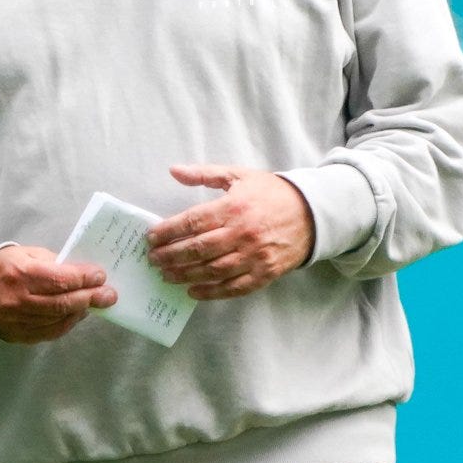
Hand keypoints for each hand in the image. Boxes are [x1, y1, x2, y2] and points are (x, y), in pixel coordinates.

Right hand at [0, 245, 115, 344]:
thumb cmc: (5, 266)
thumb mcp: (26, 254)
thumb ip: (53, 263)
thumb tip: (81, 273)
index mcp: (19, 274)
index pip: (59, 279)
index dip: (83, 278)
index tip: (100, 276)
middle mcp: (17, 300)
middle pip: (61, 303)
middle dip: (89, 298)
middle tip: (109, 295)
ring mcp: (17, 321)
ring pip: (57, 320)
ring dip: (80, 311)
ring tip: (95, 303)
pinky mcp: (17, 335)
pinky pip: (49, 332)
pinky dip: (67, 323)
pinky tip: (78, 314)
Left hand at [147, 165, 314, 300]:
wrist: (311, 213)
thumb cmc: (271, 193)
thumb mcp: (238, 176)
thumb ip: (204, 174)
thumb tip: (173, 170)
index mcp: (234, 207)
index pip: (192, 222)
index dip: (168, 231)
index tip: (150, 237)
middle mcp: (242, 233)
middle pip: (198, 249)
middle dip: (171, 255)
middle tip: (153, 259)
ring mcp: (254, 256)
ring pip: (212, 271)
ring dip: (185, 275)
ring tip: (166, 275)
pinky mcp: (264, 273)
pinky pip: (233, 287)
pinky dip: (211, 292)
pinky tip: (193, 291)